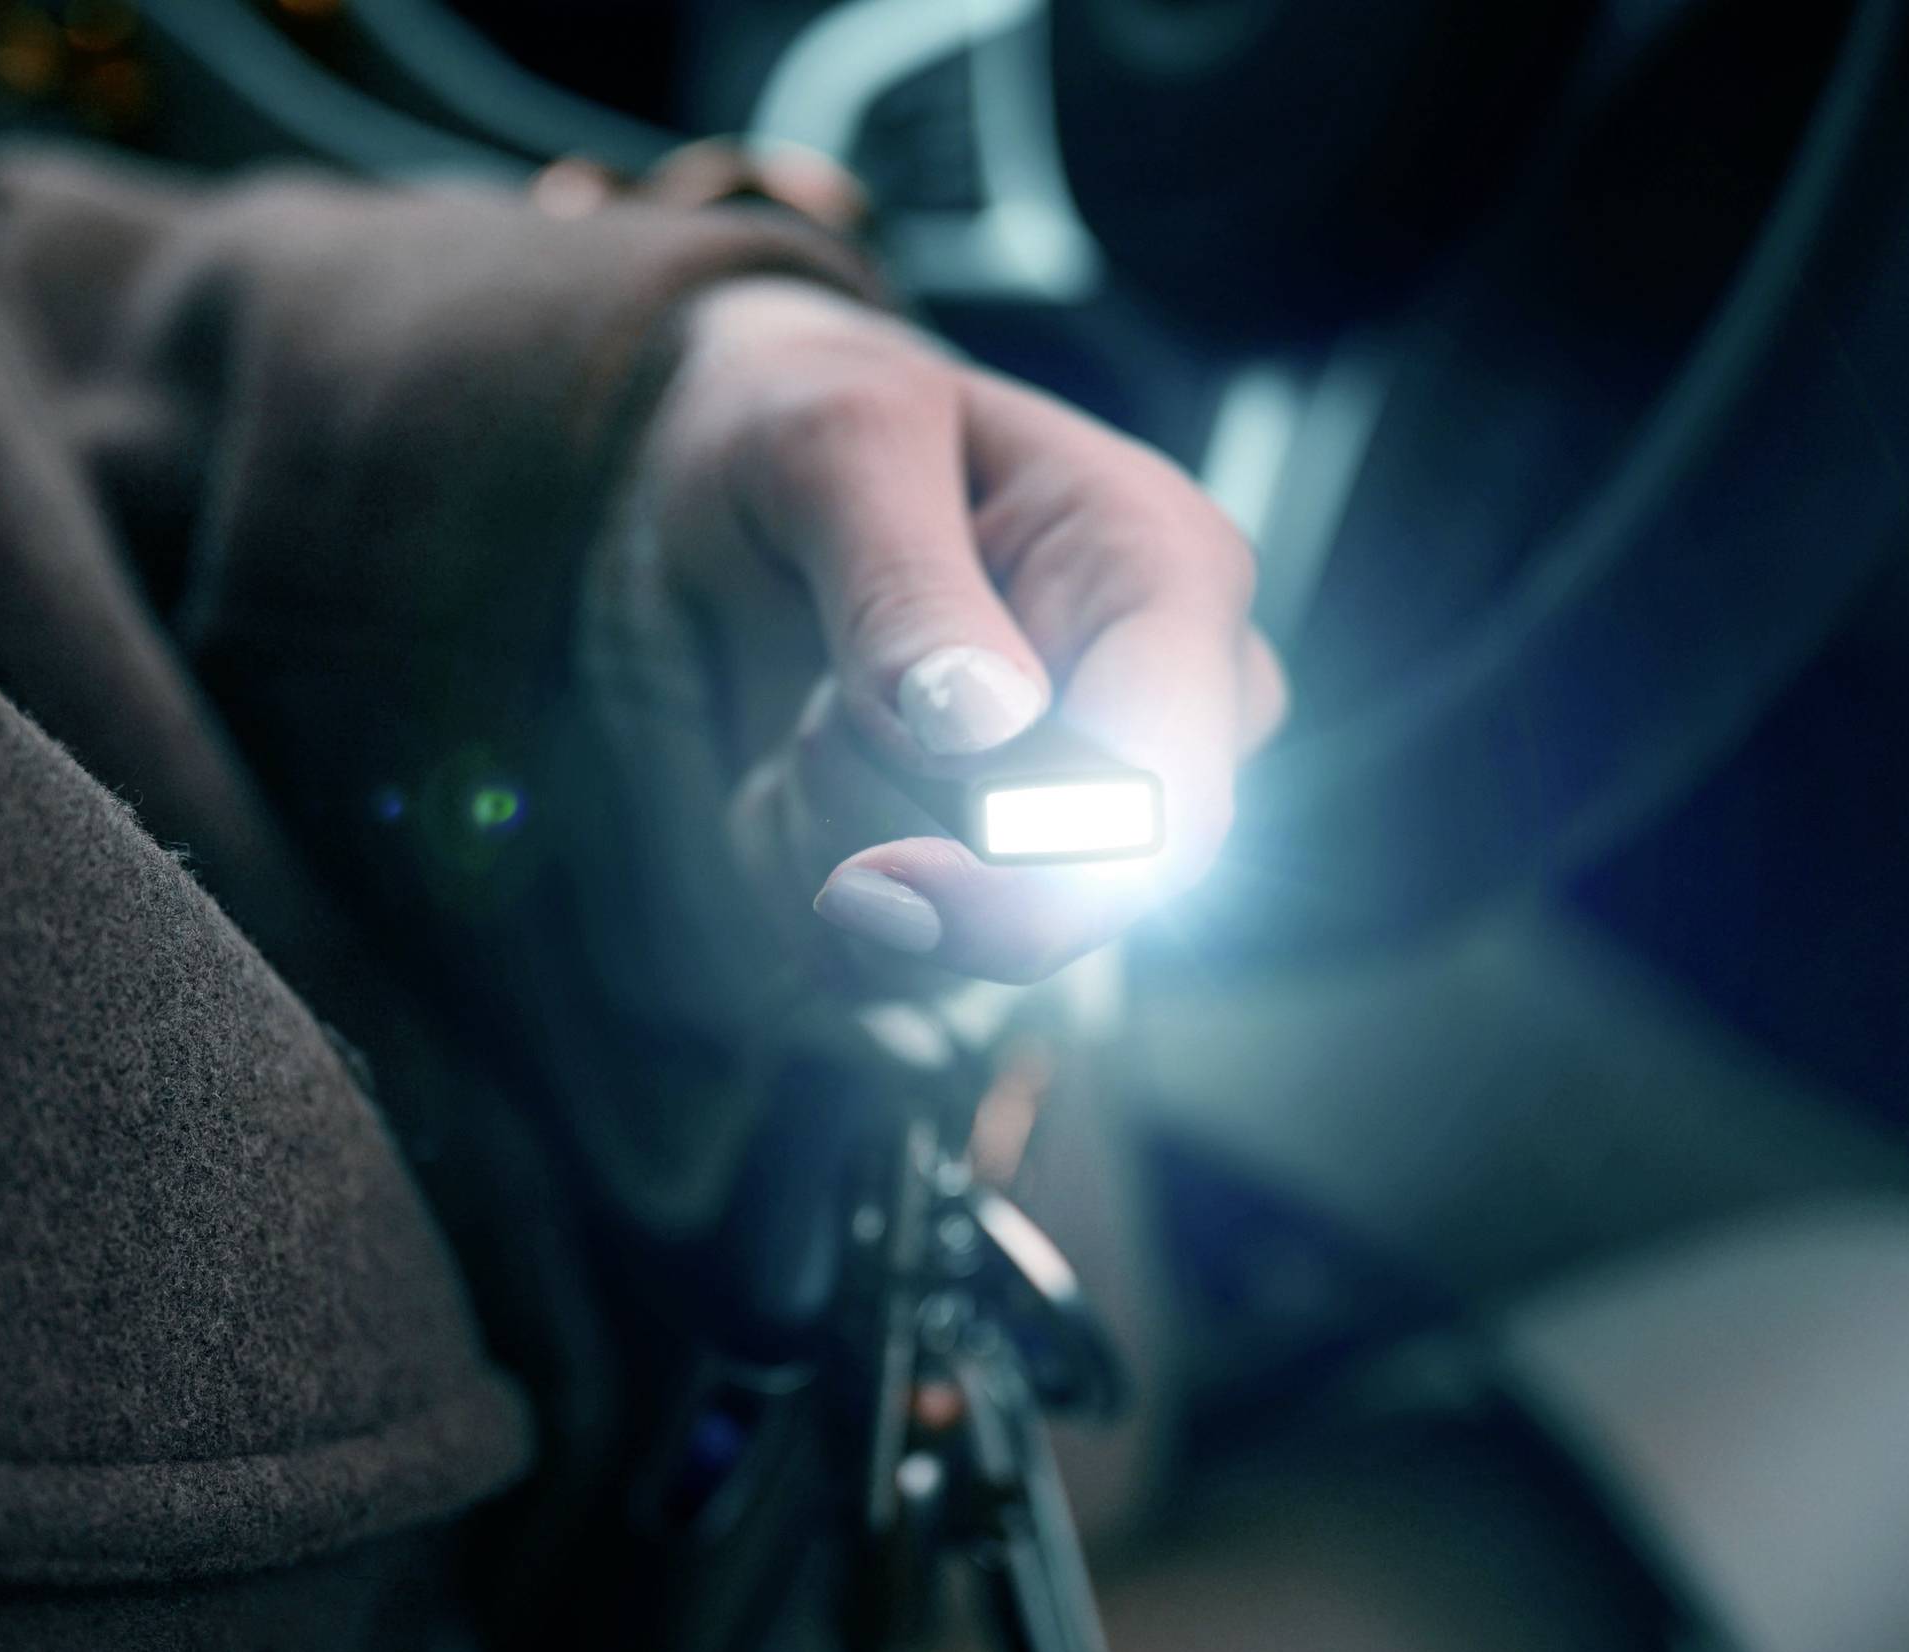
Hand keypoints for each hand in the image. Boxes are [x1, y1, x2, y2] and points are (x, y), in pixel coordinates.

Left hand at [582, 279, 1284, 993]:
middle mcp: (1161, 713)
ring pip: (953, 948)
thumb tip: (992, 736)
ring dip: (827, 842)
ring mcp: (1084, 812)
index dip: (1031, 877)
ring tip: (814, 698)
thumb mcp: (833, 445)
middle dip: (887, 818)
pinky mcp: (986, 882)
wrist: (739, 477)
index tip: (873, 877)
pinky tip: (795, 771)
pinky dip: (796, 877)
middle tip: (824, 682)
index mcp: (1167, 575)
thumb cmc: (811, 429)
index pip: (1168, 805)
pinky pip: (879, 965)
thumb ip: (905, 584)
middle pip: (1057, 898)